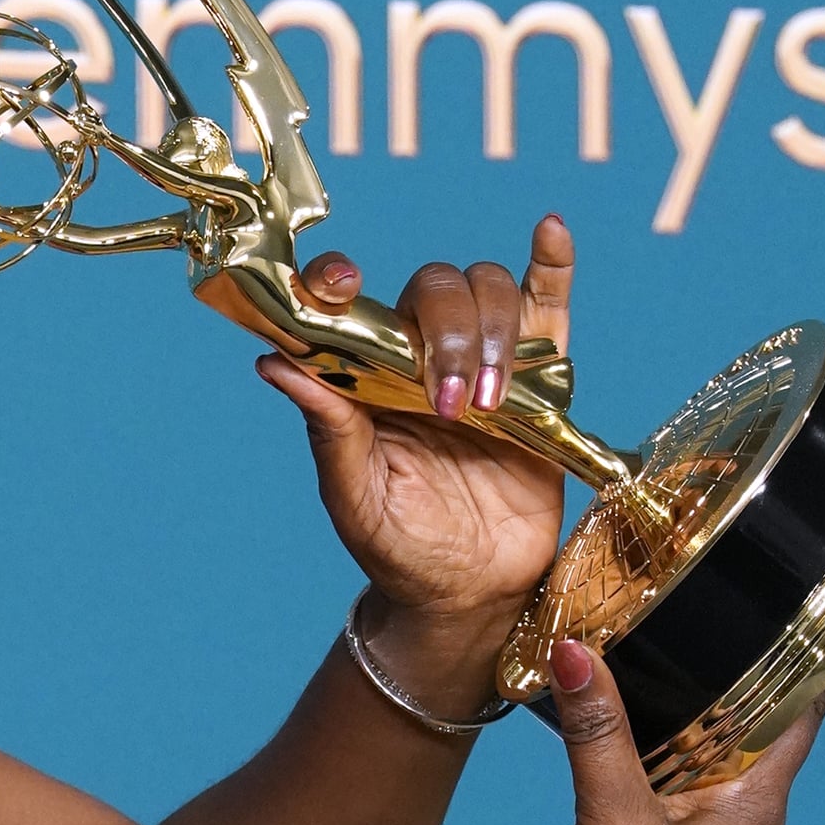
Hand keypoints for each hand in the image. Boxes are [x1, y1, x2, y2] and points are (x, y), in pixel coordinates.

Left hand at [255, 215, 574, 678]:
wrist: (468, 593)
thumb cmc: (400, 549)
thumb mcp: (354, 498)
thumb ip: (327, 430)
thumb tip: (272, 364)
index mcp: (365, 377)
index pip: (348, 304)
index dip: (337, 278)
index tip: (339, 280)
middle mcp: (419, 357)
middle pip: (433, 289)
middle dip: (447, 335)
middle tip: (452, 408)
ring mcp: (482, 362)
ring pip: (488, 291)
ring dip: (493, 335)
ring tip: (490, 410)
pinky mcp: (538, 381)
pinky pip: (546, 308)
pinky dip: (551, 266)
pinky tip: (549, 232)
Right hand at [548, 642, 824, 824]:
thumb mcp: (611, 811)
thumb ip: (595, 729)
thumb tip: (574, 652)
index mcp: (759, 805)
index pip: (803, 710)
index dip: (803, 655)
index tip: (788, 605)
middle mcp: (755, 824)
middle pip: (762, 731)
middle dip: (736, 677)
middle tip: (705, 617)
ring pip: (724, 765)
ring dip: (701, 721)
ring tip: (664, 666)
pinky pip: (696, 795)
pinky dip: (675, 761)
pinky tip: (636, 747)